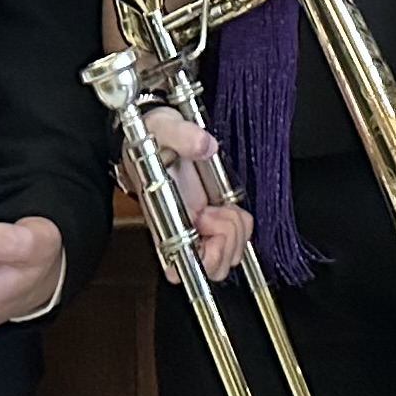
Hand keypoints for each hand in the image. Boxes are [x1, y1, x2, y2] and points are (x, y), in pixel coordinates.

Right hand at [140, 110, 253, 280]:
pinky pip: (239, 236)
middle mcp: (182, 229)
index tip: (205, 226)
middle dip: (227, 241)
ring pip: (230, 257)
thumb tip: (205, 145)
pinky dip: (242, 223)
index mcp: (164, 218)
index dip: (203, 259)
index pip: (179, 268)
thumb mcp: (163, 126)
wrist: (159, 130)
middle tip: (217, 212)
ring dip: (236, 231)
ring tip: (222, 206)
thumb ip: (182, 135)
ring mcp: (200, 227)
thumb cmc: (153, 134)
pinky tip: (229, 205)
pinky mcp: (215, 217)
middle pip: (213, 269)